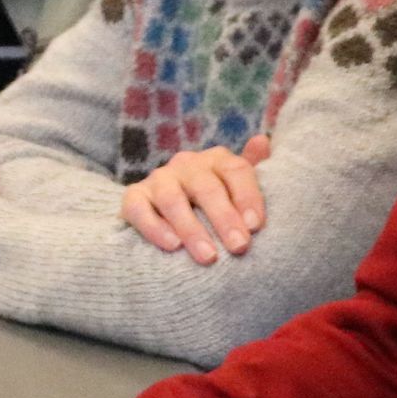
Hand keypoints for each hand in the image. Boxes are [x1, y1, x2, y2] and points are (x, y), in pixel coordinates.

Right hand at [121, 135, 271, 264]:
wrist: (164, 207)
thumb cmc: (212, 201)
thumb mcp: (234, 185)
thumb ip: (251, 167)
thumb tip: (261, 141)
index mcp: (217, 160)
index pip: (236, 170)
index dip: (247, 196)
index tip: (256, 226)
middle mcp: (187, 164)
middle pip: (207, 188)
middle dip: (224, 218)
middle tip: (239, 246)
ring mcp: (158, 179)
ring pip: (172, 199)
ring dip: (191, 229)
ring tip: (208, 256)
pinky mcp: (134, 197)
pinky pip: (139, 209)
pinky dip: (154, 227)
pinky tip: (172, 246)